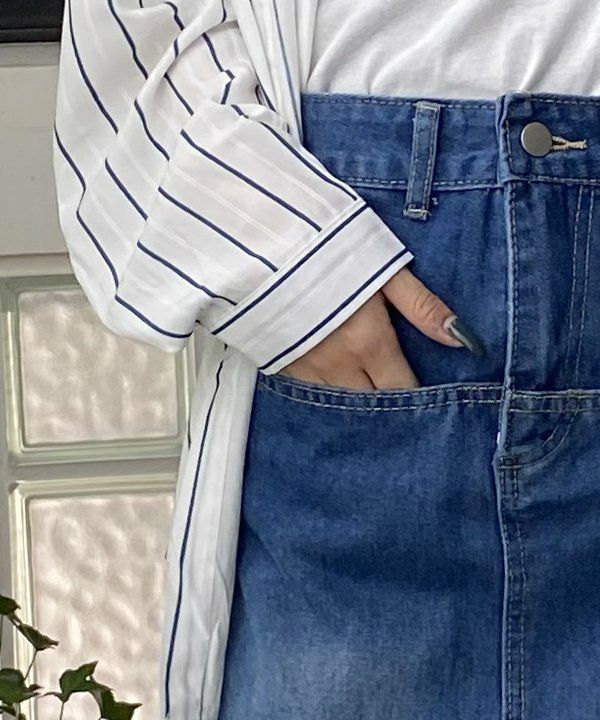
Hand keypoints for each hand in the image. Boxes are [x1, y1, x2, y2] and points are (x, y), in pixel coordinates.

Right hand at [276, 266, 481, 390]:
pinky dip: (328, 393)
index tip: (423, 393)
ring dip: (357, 401)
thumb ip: (422, 307)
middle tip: (397, 395)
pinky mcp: (281, 366)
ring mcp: (307, 370)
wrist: (262, 245)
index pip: (401, 388)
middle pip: (372, 404)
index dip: (415, 396)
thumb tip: (463, 341)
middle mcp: (339, 365)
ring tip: (367, 390)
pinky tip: (334, 382)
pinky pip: (312, 395)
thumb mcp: (383, 270)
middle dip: (387, 404)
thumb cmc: (328, 250)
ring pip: (341, 405)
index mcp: (369, 343)